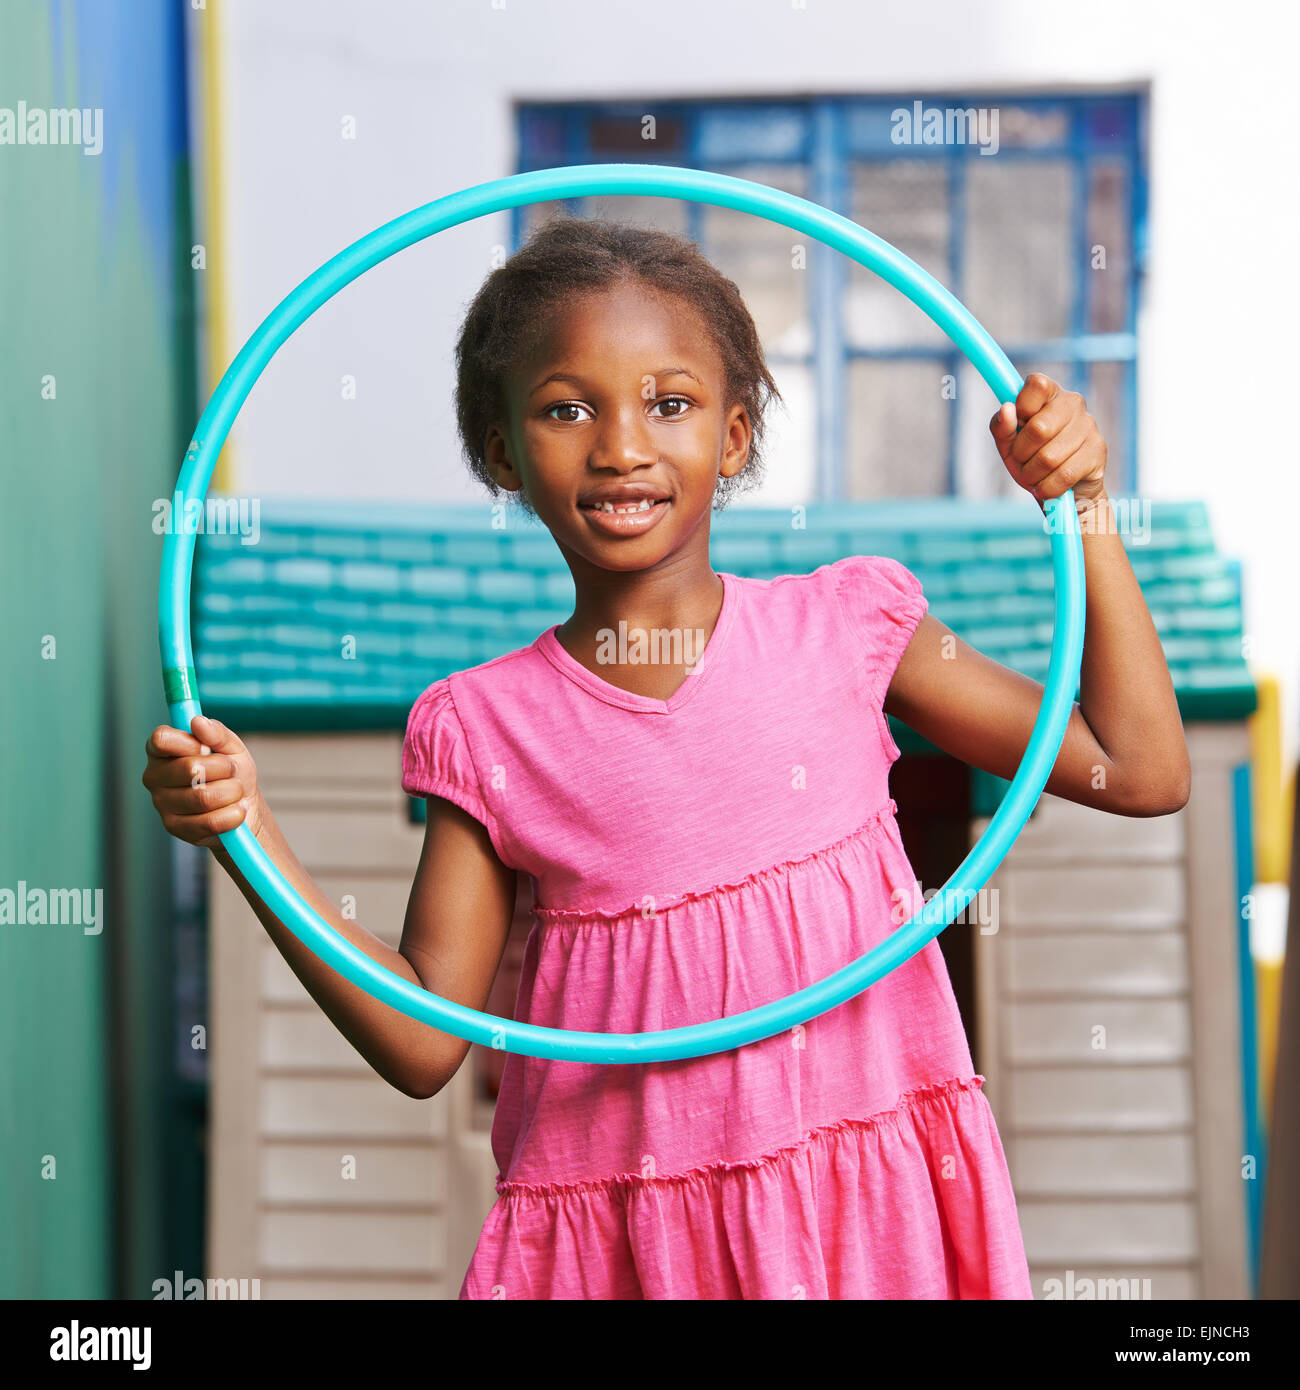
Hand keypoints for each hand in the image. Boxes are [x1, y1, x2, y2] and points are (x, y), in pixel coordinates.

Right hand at [141, 715, 264, 847]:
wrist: (242, 806)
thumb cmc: (232, 773)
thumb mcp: (231, 747)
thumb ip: (216, 732)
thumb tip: (198, 722)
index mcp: (162, 751)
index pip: (161, 739)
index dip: (190, 743)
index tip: (207, 748)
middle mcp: (155, 776)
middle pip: (190, 768)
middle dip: (224, 769)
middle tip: (232, 770)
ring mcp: (162, 803)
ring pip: (202, 797)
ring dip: (231, 793)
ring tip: (236, 791)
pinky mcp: (174, 827)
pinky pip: (208, 822)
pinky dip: (231, 815)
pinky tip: (236, 810)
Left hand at [989, 372, 1107, 508]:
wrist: (1064, 489)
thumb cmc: (1032, 459)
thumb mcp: (1009, 444)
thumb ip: (1002, 427)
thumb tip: (1006, 409)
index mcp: (1049, 393)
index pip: (1036, 384)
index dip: (1021, 408)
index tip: (1019, 425)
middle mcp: (1073, 403)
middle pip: (1038, 429)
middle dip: (1021, 455)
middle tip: (1021, 462)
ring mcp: (1089, 425)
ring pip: (1049, 457)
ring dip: (1032, 475)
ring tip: (1033, 476)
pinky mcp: (1098, 450)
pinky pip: (1064, 475)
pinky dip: (1047, 488)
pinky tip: (1046, 487)